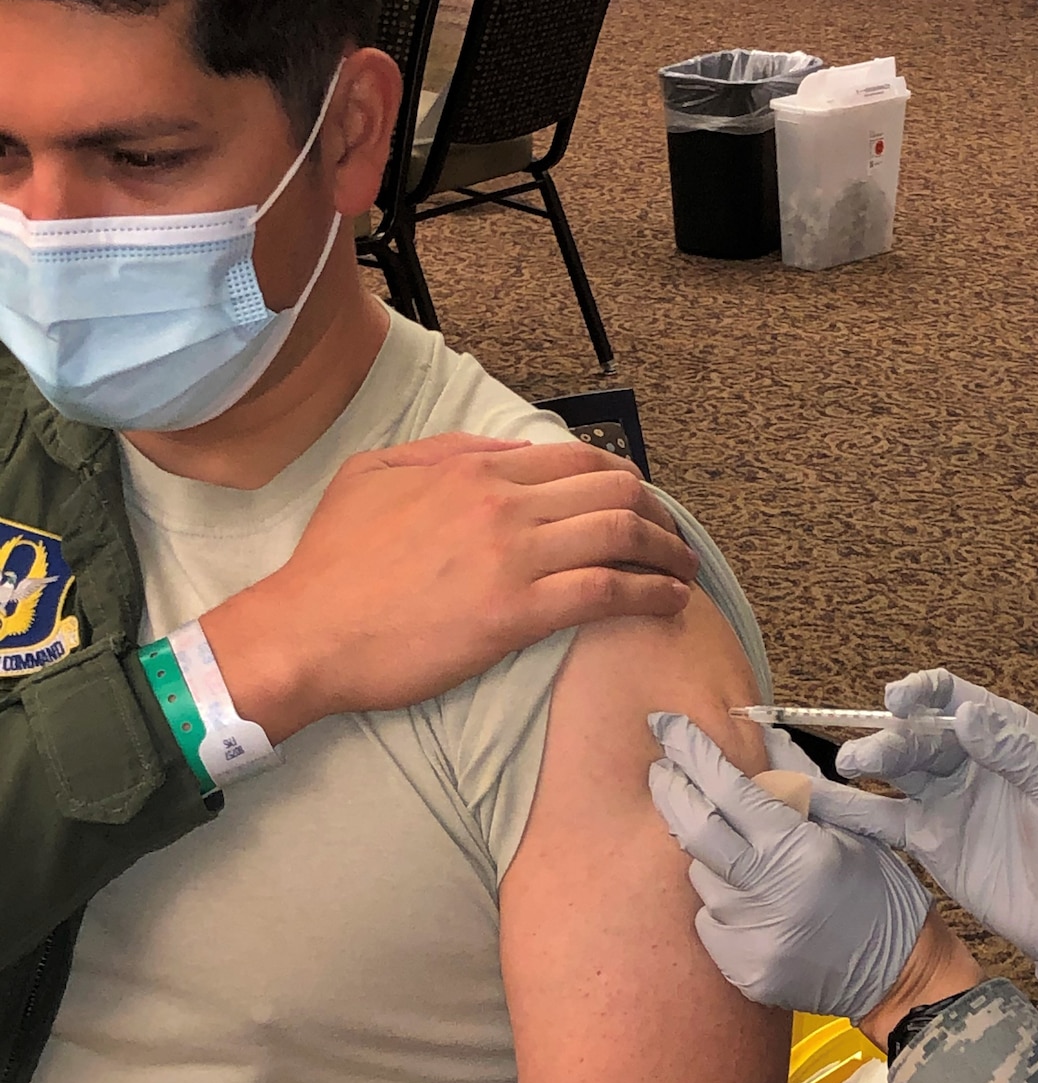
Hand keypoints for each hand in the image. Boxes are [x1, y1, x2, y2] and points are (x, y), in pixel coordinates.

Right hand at [204, 436, 698, 741]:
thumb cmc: (331, 563)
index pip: (576, 459)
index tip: (640, 504)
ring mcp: (514, 557)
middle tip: (675, 541)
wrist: (307, 632)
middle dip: (658, 514)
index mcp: (473, 469)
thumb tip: (503, 450)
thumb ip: (443, 453)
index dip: (623, 479)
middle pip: (614, 489)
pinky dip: (650, 594)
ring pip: (621, 535)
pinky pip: (607, 593)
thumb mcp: (374, 475)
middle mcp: (503, 504)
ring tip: (685, 574)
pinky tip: (670, 604)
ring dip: (667, 553)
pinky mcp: (517, 613)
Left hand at [647, 714, 932, 1022]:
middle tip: (661, 768)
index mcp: (801, 850)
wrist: (899, 973)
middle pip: (695, 831)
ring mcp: (752, 938)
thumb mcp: (851, 827)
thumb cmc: (880, 892)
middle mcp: (769, 895)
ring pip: (701, 878)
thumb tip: (761, 732)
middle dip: (670, 791)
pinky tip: (750, 901)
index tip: (668, 726)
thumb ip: (798, 782)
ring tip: (739, 852)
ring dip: (709, 855)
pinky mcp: (743, 970)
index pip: (730, 790)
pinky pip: (709, 920)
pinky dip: (720, 902)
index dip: (693, 753)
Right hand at [806, 670, 1037, 989]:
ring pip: (895, 770)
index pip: (955, 698)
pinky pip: (882, 818)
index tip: (898, 699)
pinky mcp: (927, 840)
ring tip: (845, 769)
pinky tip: (816, 803)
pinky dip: (850, 810)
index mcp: (1006, 737)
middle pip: (917, 735)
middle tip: (865, 759)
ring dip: (865, 764)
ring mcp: (944, 800)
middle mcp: (969, 761)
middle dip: (888, 739)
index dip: (924, 691)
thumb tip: (966, 715)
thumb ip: (1016, 752)